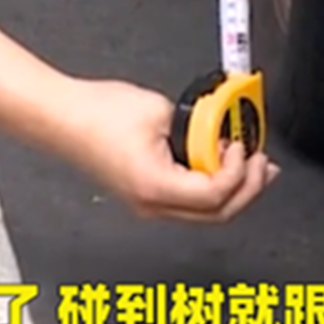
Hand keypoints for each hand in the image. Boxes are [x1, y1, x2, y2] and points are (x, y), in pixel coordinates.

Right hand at [58, 78, 279, 221]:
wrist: (59, 115)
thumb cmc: (94, 113)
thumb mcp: (158, 109)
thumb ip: (196, 123)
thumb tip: (217, 129)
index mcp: (156, 187)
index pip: (216, 194)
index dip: (238, 171)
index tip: (242, 146)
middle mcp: (152, 205)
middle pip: (217, 214)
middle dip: (248, 189)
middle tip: (264, 166)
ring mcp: (146, 203)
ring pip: (204, 212)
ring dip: (231, 188)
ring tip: (248, 164)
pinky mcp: (142, 193)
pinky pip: (187, 199)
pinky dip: (209, 184)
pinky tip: (217, 163)